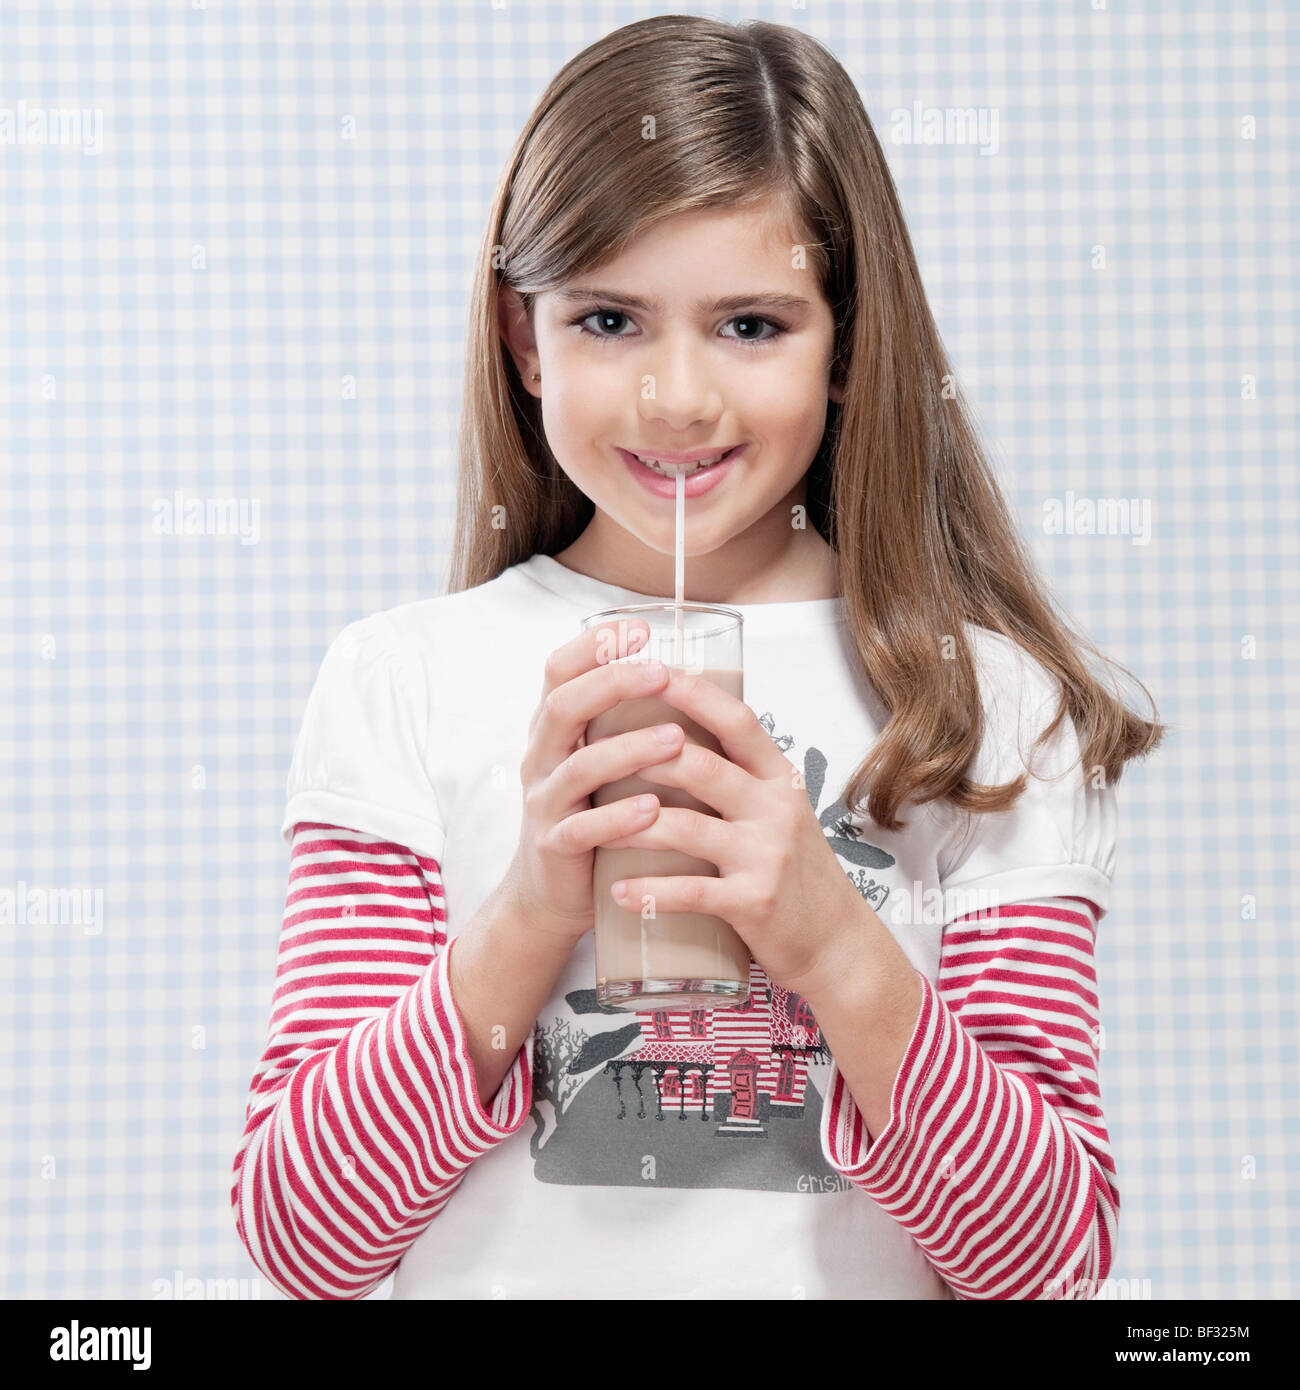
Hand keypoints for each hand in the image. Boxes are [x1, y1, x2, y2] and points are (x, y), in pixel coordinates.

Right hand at [499, 618, 685, 946]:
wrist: (554, 895)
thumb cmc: (595, 815)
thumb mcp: (603, 762)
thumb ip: (628, 724)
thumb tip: (694, 678)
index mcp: (556, 730)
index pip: (560, 671)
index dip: (594, 645)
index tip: (639, 628)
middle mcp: (542, 758)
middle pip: (563, 706)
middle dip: (612, 684)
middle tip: (661, 673)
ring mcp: (544, 804)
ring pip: (577, 767)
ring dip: (627, 749)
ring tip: (675, 739)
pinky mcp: (555, 848)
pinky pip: (581, 829)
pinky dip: (618, 818)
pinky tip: (652, 809)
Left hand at [596, 667, 867, 994]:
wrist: (838, 942)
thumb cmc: (797, 871)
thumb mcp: (780, 810)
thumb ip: (740, 775)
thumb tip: (677, 732)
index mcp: (780, 778)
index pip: (736, 720)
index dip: (692, 693)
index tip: (648, 672)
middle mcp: (776, 809)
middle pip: (701, 765)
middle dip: (643, 755)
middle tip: (595, 753)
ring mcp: (766, 855)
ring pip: (685, 826)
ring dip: (630, 824)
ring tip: (592, 823)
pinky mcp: (754, 903)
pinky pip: (691, 891)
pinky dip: (649, 891)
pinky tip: (616, 890)